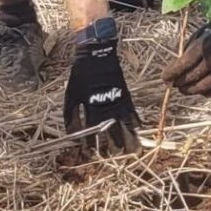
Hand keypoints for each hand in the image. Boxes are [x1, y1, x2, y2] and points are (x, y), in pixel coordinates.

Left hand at [63, 24, 140, 154]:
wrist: (96, 55)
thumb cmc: (81, 75)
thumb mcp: (72, 95)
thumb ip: (71, 115)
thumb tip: (71, 133)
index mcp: (91, 108)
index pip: (92, 131)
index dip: (91, 144)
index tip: (91, 153)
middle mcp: (106, 107)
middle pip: (110, 131)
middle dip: (111, 145)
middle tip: (112, 155)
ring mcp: (118, 101)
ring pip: (124, 124)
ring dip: (127, 138)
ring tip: (131, 150)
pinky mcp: (125, 94)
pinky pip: (132, 111)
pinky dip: (135, 121)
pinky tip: (138, 129)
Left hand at [161, 5, 210, 96]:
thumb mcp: (198, 36)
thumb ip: (186, 53)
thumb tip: (173, 72)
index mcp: (204, 46)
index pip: (184, 64)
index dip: (172, 73)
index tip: (164, 78)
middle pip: (192, 77)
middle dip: (179, 82)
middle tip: (172, 84)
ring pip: (202, 87)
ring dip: (189, 90)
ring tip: (183, 89)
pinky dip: (203, 92)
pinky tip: (197, 89)